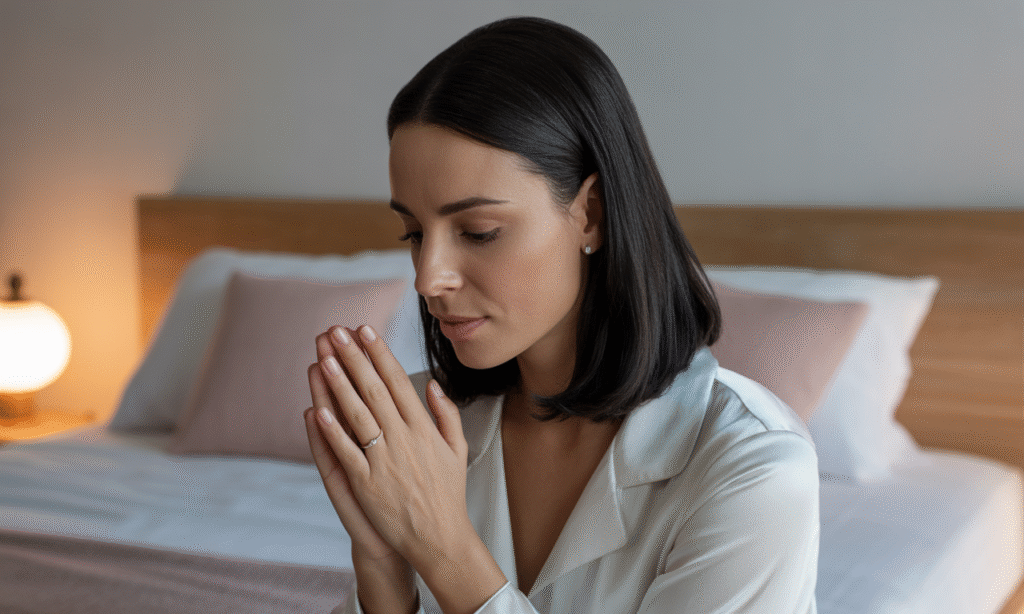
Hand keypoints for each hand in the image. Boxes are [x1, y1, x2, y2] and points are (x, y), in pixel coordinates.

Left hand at [309, 324, 470, 568]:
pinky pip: (346, 452)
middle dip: (354, 358)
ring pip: (357, 415)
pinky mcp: (367, 484)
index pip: (398, 381)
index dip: (379, 354)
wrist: (440, 538)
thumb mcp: (457, 450)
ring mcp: (384, 461)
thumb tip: (432, 385)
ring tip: (324, 358)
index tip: (366, 330)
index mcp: (424, 428)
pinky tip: (318, 410)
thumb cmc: (448, 495)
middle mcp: (404, 439)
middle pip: (374, 390)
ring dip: (339, 385)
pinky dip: (332, 431)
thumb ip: (446, 415)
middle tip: (336, 332)